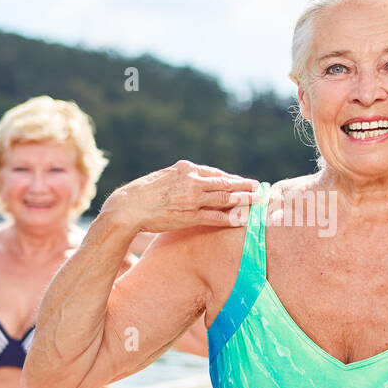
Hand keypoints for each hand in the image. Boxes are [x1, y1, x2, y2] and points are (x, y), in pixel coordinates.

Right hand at [99, 160, 258, 234]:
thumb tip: (194, 179)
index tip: (242, 181)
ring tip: (256, 200)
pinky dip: (231, 217)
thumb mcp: (164, 176)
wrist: (128, 207)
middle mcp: (192, 181)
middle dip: (244, 186)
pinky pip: (216, 217)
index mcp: (185, 168)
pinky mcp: (190, 216)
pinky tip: (242, 218)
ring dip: (244, 199)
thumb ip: (181, 177)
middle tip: (258, 187)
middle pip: (224, 183)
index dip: (231, 179)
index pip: (214, 173)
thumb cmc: (143, 192)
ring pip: (225, 199)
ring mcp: (192, 199)